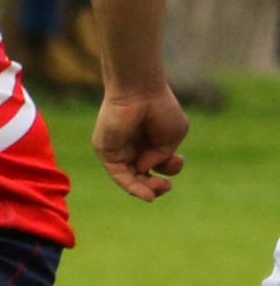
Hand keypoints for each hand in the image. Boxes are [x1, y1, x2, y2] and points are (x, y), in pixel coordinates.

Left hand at [92, 87, 188, 201]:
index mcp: (150, 143)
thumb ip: (163, 156)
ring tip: (158, 189)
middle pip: (143, 177)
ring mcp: (118, 151)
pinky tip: (146, 194)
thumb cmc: (160, 108)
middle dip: (157, 185)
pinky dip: (132, 186)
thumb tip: (144, 169)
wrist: (141, 91)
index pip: (158, 167)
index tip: (178, 160)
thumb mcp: (172, 137)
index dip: (170, 169)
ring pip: (130, 179)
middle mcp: (133, 148)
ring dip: (145, 189)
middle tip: (167, 185)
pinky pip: (118, 174)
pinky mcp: (106, 151)